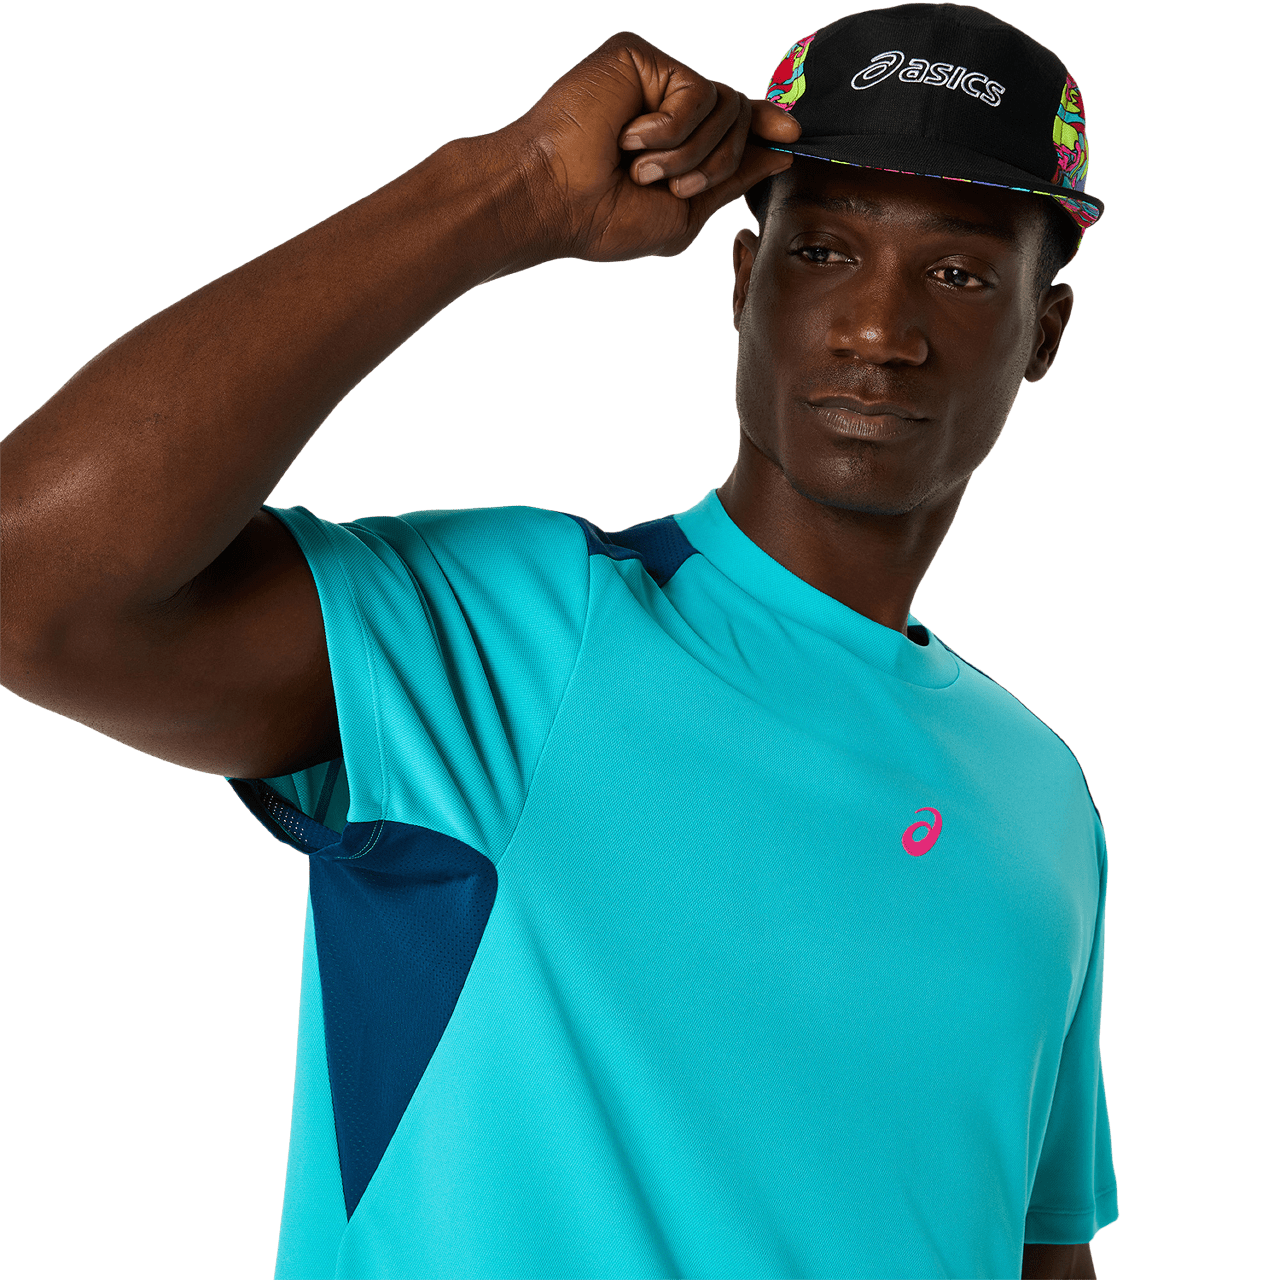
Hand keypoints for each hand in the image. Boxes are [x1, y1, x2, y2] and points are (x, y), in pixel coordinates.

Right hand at [492, 31, 800, 261]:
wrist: (556, 200)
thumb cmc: (604, 218)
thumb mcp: (683, 211)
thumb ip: (732, 180)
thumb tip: (779, 151)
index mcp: (676, 141)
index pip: (733, 123)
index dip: (765, 125)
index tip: (793, 136)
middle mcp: (666, 104)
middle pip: (738, 117)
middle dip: (717, 163)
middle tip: (669, 185)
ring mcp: (653, 79)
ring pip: (724, 105)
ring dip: (690, 154)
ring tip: (642, 168)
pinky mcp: (639, 58)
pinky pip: (696, 92)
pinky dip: (670, 131)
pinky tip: (630, 139)